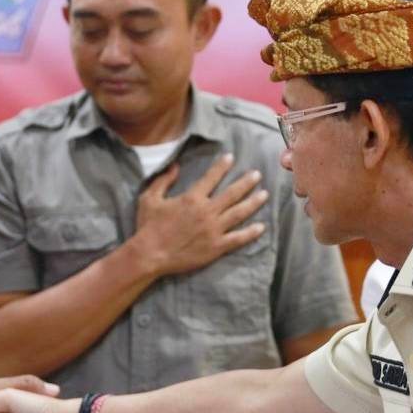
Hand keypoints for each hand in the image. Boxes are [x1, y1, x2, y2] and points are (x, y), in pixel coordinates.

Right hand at [132, 153, 267, 276]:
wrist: (150, 255)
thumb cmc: (148, 226)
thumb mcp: (150, 198)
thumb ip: (163, 180)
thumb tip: (175, 165)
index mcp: (192, 198)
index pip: (211, 177)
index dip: (222, 166)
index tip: (231, 158)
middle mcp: (207, 211)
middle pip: (232, 193)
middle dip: (246, 182)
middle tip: (257, 174)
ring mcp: (214, 230)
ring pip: (239, 213)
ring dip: (253, 203)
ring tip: (265, 195)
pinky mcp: (216, 247)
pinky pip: (237, 238)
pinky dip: (250, 233)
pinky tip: (261, 227)